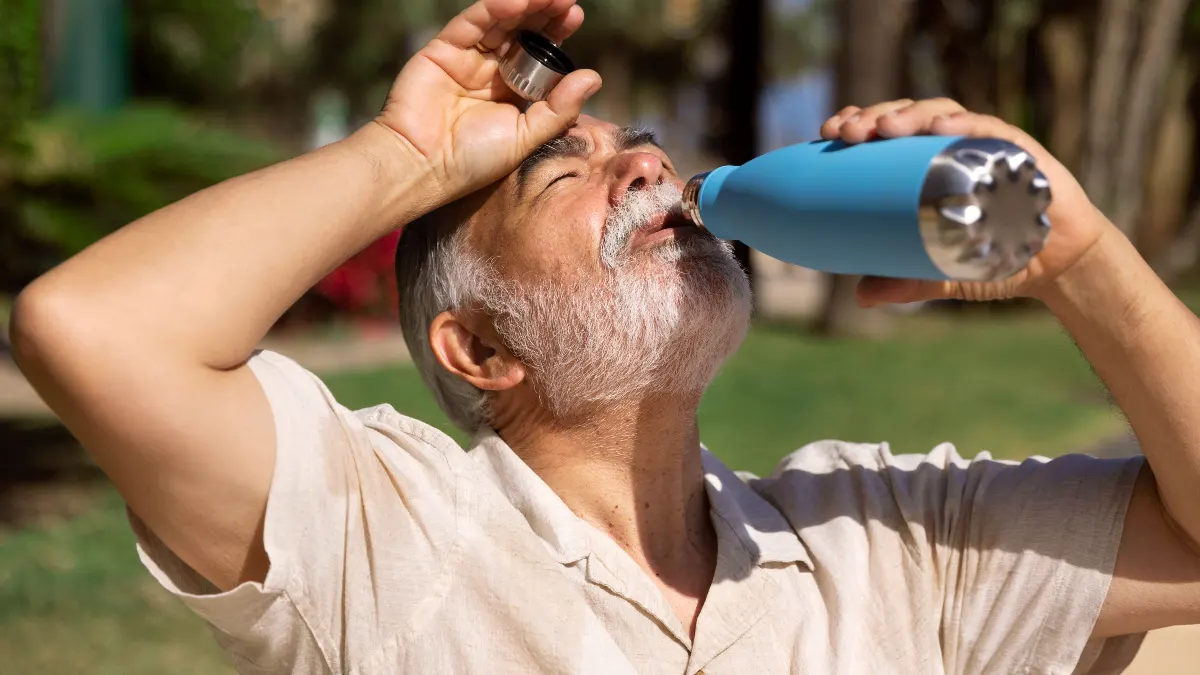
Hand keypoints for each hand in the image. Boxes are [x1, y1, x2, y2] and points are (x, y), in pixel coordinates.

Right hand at [375, 0, 601, 203]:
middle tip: (567, 0)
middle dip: (544, 14)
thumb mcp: (526, 136)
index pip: (538, 55)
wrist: (423, 166)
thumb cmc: (473, 160)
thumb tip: (593, 77)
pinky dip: (494, 8)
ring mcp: (466, 58)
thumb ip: (559, 108)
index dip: (555, 34)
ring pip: (499, 22)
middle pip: (521, 32)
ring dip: (525, 6)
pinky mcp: (442, 50)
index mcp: (511, 92)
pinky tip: (518, 1)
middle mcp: (490, 71)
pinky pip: (471, 23)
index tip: (574, 16)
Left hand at [818, 98, 1113, 305]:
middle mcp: (953, 147)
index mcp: (928, 166)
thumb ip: (906, 283)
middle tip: (845, 132)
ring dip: (909, 115)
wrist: (1058, 265)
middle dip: (872, 116)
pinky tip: (940, 128)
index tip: (827, 132)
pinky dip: (963, 125)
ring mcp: (987, 144)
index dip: (858, 123)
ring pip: (941, 114)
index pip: (887, 133)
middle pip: (906, 116)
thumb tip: (861, 296)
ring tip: (883, 128)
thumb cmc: (997, 257)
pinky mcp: (1021, 150)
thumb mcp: (943, 273)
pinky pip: (990, 129)